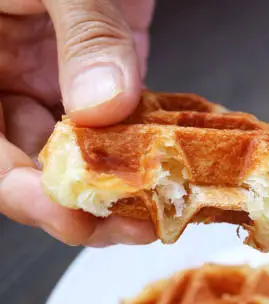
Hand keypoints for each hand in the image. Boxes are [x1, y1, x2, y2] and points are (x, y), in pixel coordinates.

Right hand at [0, 0, 155, 246]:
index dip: (23, 192)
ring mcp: (52, 78)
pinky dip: (143, 145)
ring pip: (81, 151)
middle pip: (35, 164)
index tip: (70, 213)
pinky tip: (171, 165)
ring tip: (159, 205)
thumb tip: (105, 103)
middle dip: (82, 202)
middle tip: (129, 224)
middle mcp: (5, 79)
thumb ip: (82, 33)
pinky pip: (117, 122)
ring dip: (120, 182)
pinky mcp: (94, 73)